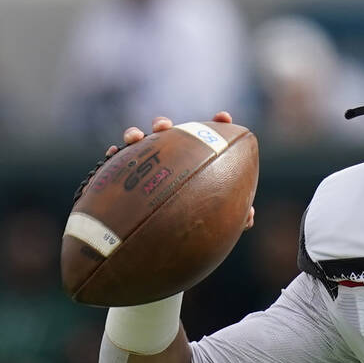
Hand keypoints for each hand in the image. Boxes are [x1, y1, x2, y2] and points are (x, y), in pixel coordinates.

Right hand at [92, 112, 254, 229]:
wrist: (158, 245)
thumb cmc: (192, 230)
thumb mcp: (214, 223)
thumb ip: (233, 219)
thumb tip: (248, 217)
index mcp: (193, 164)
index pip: (206, 140)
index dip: (217, 126)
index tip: (224, 118)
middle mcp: (168, 160)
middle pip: (166, 136)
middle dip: (163, 125)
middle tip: (163, 127)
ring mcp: (145, 167)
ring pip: (138, 145)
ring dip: (135, 135)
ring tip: (134, 137)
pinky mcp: (123, 178)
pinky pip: (115, 164)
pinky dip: (115, 154)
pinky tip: (115, 153)